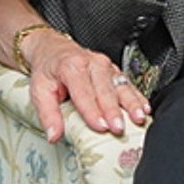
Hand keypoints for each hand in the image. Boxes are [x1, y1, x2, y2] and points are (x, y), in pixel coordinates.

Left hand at [20, 28, 149, 141]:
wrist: (53, 49)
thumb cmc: (48, 70)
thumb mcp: (39, 91)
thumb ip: (47, 114)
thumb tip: (54, 135)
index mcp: (71, 67)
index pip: (83, 92)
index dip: (92, 111)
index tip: (100, 126)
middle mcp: (92, 63)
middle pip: (105, 90)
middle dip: (113, 111)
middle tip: (119, 128)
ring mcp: (106, 66)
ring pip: (121, 86)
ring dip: (132, 103)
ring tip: (138, 118)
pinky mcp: (114, 70)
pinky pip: (128, 84)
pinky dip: (138, 97)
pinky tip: (144, 108)